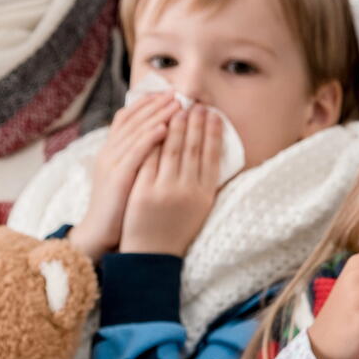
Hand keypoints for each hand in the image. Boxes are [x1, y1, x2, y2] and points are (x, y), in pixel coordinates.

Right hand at [67, 93, 182, 259]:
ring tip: (176, 104)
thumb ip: (137, 158)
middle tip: (177, 93)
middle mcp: (109, 153)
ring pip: (135, 132)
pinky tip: (165, 127)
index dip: (146, 104)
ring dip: (157, 115)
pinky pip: (135, 153)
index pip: (127, 117)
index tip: (168, 94)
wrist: (99, 233)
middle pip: (133, 120)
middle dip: (156, 105)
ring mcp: (111, 164)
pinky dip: (150, 137)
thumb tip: (158, 141)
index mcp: (111, 151)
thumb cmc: (118, 206)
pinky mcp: (117, 178)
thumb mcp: (126, 176)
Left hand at [118, 106, 223, 256]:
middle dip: (195, 123)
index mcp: (204, 195)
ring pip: (172, 150)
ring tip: (177, 108)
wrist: (152, 255)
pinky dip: (153, 141)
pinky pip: (149, 159)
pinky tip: (155, 125)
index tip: (214, 114)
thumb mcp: (198, 209)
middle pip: (193, 148)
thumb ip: (203, 183)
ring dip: (175, 125)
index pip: (212, 156)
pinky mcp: (144, 193)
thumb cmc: (176, 229)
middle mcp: (188, 191)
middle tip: (196, 103)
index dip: (213, 133)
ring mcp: (165, 191)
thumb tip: (210, 151)